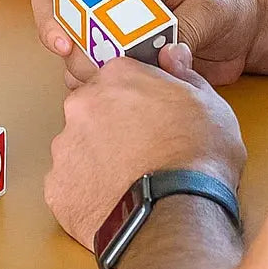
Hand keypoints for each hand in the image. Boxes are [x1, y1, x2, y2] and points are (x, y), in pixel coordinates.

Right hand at [32, 0, 261, 90]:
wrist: (247, 33)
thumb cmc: (227, 5)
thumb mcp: (211, 7)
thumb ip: (188, 26)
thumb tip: (169, 54)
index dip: (56, 13)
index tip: (66, 41)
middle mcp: (115, 13)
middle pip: (69, 31)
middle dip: (73, 55)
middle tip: (94, 74)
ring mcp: (122, 44)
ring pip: (81, 63)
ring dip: (86, 79)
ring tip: (111, 92)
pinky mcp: (134, 72)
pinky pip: (107, 86)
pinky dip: (108, 98)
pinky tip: (124, 107)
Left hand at [45, 44, 245, 248]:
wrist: (178, 213)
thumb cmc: (198, 156)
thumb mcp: (210, 104)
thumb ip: (184, 74)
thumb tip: (171, 55)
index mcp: (117, 77)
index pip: (118, 79)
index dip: (136, 100)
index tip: (149, 117)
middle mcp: (81, 104)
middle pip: (92, 111)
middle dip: (111, 128)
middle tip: (140, 152)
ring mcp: (64, 146)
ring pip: (78, 148)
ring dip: (97, 160)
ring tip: (128, 181)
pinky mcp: (56, 187)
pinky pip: (70, 185)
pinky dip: (87, 193)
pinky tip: (113, 202)